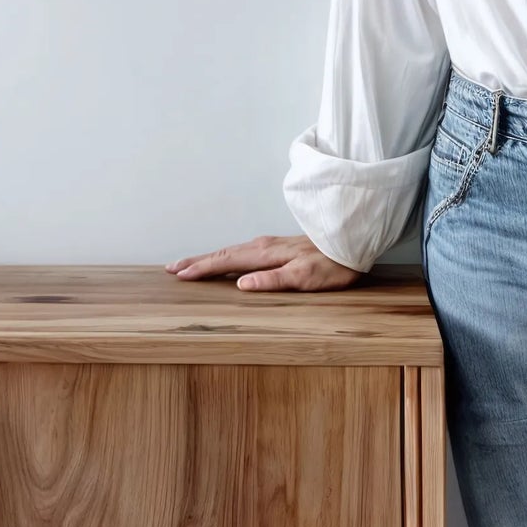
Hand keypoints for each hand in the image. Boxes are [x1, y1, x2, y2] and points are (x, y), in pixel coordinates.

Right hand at [165, 234, 365, 290]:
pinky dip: (226, 256)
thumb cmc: (332, 264)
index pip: (226, 261)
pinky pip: (243, 251)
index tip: (180, 274)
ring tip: (192, 264)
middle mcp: (263, 246)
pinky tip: (227, 260)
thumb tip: (241, 284)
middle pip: (223, 253)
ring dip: (210, 258)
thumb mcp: (305, 278)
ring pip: (232, 251)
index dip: (202, 269)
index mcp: (265, 254)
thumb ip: (273, 280)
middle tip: (173, 268)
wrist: (353, 242)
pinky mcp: (278, 247)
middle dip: (197, 261)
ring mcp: (270, 244)